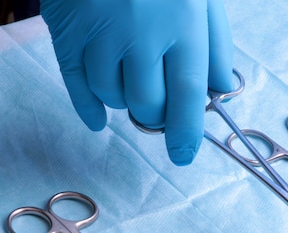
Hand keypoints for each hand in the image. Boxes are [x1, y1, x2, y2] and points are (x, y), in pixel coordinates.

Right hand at [40, 0, 233, 164]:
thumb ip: (215, 42)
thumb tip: (221, 88)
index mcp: (182, 22)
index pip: (188, 93)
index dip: (186, 132)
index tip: (183, 156)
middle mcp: (142, 32)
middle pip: (147, 104)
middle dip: (156, 113)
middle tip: (157, 101)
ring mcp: (100, 33)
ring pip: (112, 97)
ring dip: (124, 98)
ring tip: (129, 75)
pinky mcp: (66, 32)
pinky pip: (77, 87)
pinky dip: (89, 108)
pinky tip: (98, 118)